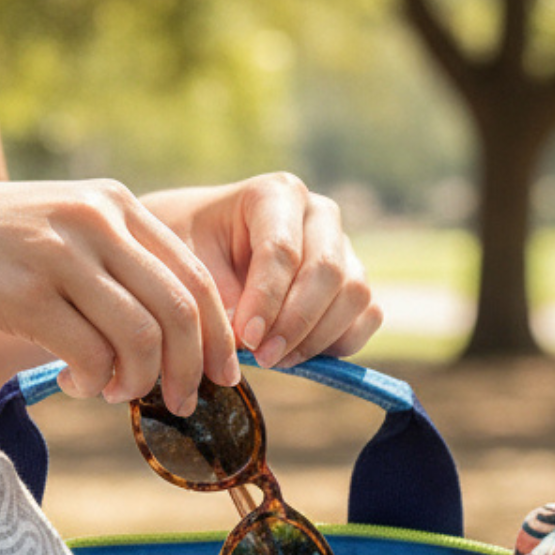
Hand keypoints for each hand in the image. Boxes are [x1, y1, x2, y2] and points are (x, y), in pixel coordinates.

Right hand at [0, 179, 239, 413]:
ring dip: (138, 380)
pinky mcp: (27, 292)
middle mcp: (96, 219)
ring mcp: (61, 253)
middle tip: (183, 403)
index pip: (195, 278)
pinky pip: (92, 354)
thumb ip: (122, 268)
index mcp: (116, 204)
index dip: (219, 337)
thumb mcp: (67, 233)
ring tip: (115, 391)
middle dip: (191, 370)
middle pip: (179, 312)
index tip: (224, 375)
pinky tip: (80, 383)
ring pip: (142, 337)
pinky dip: (96, 382)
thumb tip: (184, 340)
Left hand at [141, 174, 382, 369]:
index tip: (244, 340)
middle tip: (263, 358)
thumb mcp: (185, 266)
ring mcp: (343, 249)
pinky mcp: (354, 284)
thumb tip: (247, 342)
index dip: (267, 301)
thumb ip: (213, 297)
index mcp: (275, 194)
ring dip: (318, 337)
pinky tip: (299, 355)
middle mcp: (319, 215)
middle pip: (328, 272)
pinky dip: (341, 343)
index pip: (283, 249)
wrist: (202, 253)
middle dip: (296, 323)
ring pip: (354, 295)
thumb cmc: (188, 253)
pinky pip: (368, 316)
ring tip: (275, 359)